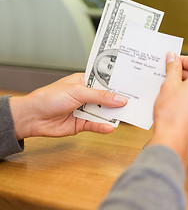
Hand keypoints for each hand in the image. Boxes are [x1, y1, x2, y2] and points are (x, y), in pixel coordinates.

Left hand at [9, 73, 126, 139]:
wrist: (32, 117)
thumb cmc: (49, 98)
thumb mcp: (78, 92)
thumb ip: (100, 96)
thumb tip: (119, 99)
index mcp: (84, 82)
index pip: (105, 82)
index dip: (117, 85)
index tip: (131, 86)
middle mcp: (86, 96)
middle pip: (107, 98)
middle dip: (118, 101)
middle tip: (133, 102)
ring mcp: (85, 110)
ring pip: (103, 112)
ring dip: (112, 115)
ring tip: (125, 115)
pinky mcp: (82, 124)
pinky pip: (96, 125)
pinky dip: (103, 126)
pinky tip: (110, 127)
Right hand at [148, 52, 187, 168]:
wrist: (174, 141)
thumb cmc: (171, 115)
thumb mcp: (168, 85)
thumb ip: (173, 69)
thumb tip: (173, 58)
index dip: (183, 60)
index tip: (173, 62)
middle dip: (184, 76)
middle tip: (169, 78)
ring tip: (171, 96)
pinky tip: (178, 108)